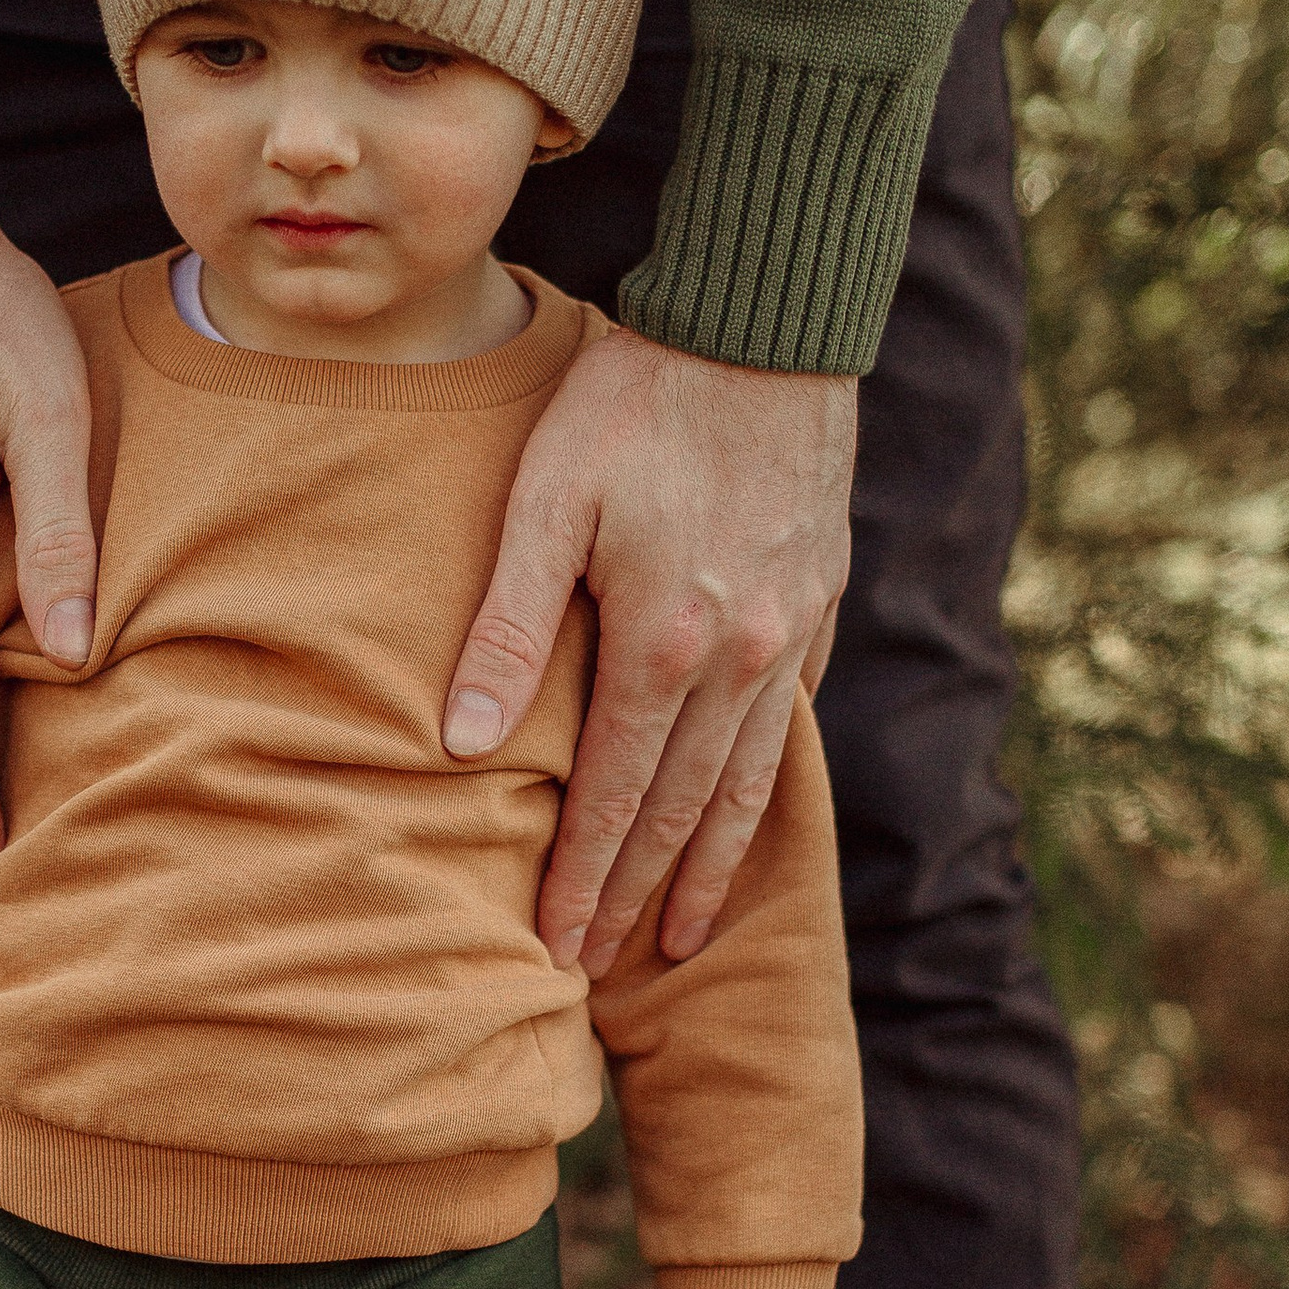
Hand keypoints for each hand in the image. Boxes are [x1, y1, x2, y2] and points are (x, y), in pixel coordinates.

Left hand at [444, 326, 856, 976]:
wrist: (767, 321)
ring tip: (685, 935)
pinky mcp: (822, 597)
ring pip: (749, 781)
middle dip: (637, 895)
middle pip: (682, 809)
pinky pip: (793, 717)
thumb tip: (465, 745)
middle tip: (600, 967)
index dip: (582, 879)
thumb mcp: (546, 496)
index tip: (554, 949)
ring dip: (713, 865)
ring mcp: (793, 633)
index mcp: (663, 645)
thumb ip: (508, 624)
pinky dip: (765, 783)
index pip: (613, 797)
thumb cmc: (635, 396)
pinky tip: (746, 813)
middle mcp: (740, 660)